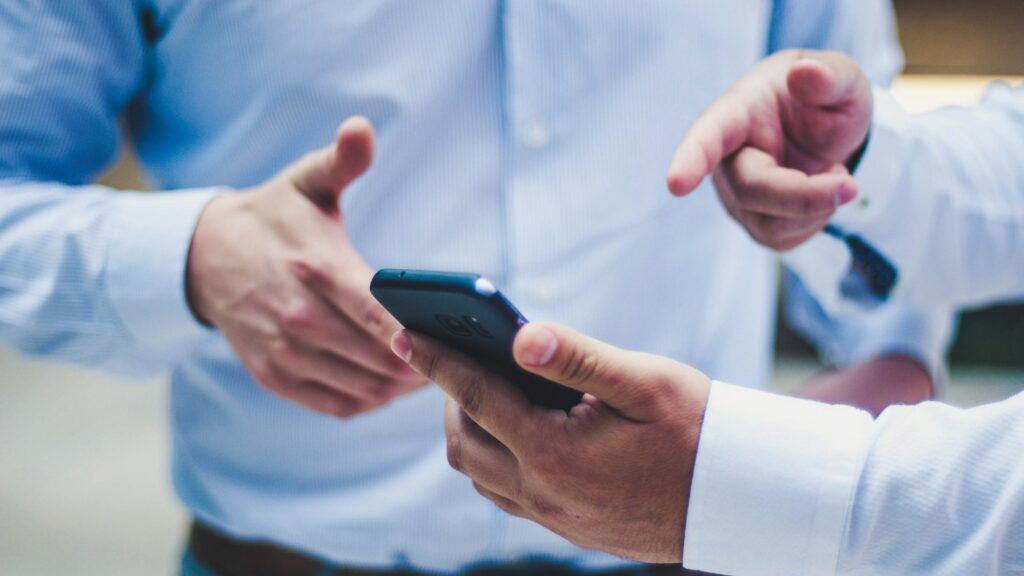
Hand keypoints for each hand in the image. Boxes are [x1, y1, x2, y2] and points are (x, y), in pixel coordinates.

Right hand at [187, 117, 427, 417]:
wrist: (205, 257)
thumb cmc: (274, 217)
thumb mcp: (306, 181)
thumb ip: (341, 160)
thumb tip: (361, 128)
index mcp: (316, 268)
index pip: (379, 314)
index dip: (419, 335)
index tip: (454, 340)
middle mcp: (298, 316)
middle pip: (380, 359)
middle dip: (424, 364)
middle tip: (458, 359)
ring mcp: (284, 351)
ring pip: (364, 388)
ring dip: (402, 387)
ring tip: (432, 372)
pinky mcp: (274, 375)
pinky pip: (337, 405)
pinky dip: (371, 401)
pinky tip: (390, 386)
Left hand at [391, 323, 710, 562]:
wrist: (738, 498)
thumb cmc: (697, 430)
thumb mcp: (643, 381)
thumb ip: (577, 357)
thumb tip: (520, 335)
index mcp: (555, 452)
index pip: (476, 398)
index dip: (437, 362)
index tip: (404, 333)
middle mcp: (543, 492)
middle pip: (464, 444)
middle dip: (448, 398)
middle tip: (455, 357)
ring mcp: (553, 516)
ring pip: (480, 474)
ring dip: (469, 431)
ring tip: (482, 390)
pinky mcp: (566, 527)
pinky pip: (505, 493)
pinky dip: (494, 458)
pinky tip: (515, 430)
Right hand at [667, 50, 872, 250]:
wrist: (828, 132)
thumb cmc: (825, 99)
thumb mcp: (842, 79)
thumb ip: (829, 76)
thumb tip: (805, 74)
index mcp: (738, 113)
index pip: (708, 136)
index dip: (691, 159)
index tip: (676, 184)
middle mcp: (726, 158)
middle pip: (751, 190)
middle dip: (804, 196)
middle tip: (849, 186)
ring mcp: (736, 195)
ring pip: (768, 224)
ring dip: (817, 208)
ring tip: (835, 174)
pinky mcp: (754, 223)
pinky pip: (783, 239)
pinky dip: (816, 221)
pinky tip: (820, 193)